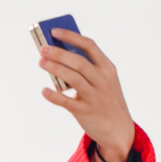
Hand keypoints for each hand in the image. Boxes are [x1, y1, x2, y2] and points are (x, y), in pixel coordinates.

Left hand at [38, 29, 134, 161]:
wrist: (119, 130)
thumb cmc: (105, 100)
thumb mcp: (103, 81)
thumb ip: (86, 69)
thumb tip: (58, 56)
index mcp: (107, 68)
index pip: (89, 46)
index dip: (71, 37)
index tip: (54, 31)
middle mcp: (103, 80)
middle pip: (79, 61)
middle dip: (59, 53)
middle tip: (42, 48)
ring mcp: (95, 96)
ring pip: (73, 78)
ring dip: (55, 69)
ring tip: (41, 63)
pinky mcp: (85, 112)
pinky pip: (67, 102)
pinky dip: (54, 96)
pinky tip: (44, 90)